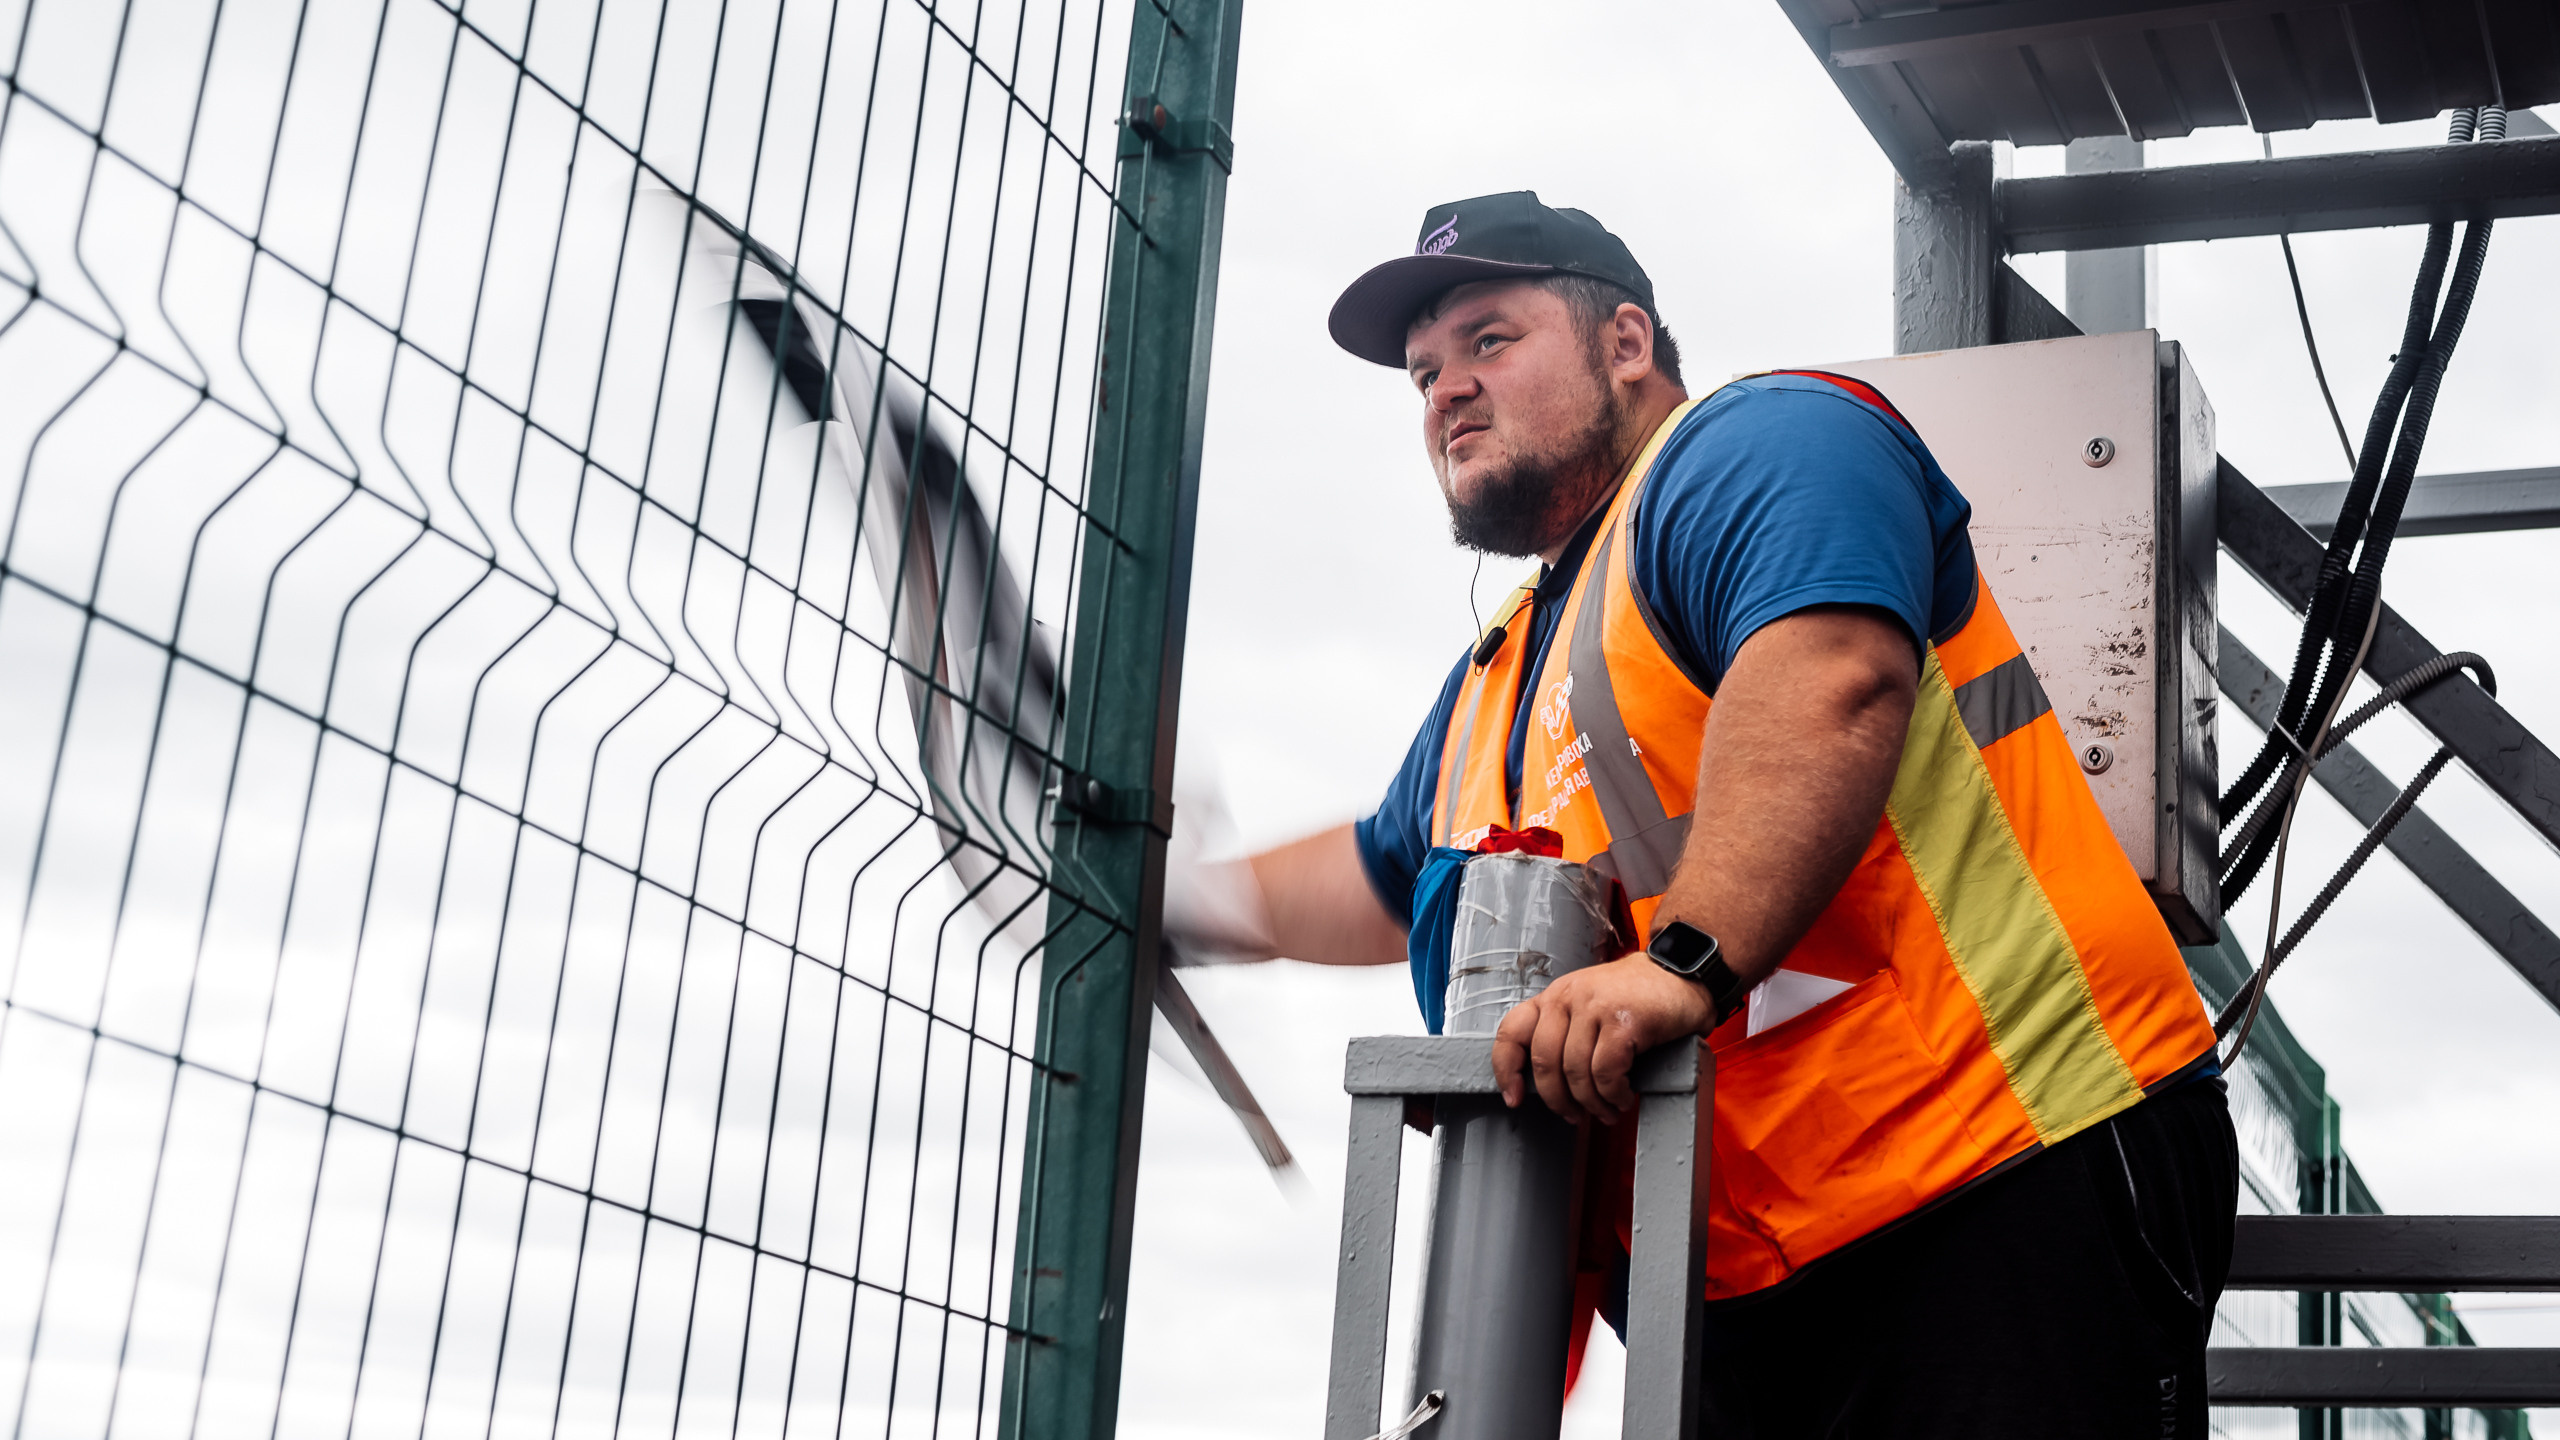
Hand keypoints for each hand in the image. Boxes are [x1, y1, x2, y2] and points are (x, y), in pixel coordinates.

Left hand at [1491, 954, 1715, 1124]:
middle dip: (1557, 1099)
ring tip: (1607, 1110)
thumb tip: (1546, 1082)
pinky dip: (1613, 1094)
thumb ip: (1566, 1030)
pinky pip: (1606, 1072)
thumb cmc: (1636, 997)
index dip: (1506, 1070)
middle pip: (1544, 1062)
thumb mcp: (1589, 1004)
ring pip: (1575, 1072)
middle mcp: (1568, 996)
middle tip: (1574, 1116)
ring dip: (1591, 1103)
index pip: (1511, 1032)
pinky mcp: (1623, 1021)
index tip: (1513, 1098)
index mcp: (1555, 996)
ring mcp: (1595, 1006)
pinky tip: (1623, 1097)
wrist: (1682, 974)